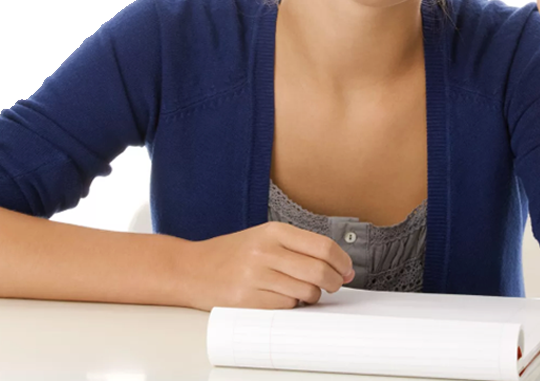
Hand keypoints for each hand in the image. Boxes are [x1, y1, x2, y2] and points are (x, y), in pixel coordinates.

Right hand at [185, 221, 355, 311]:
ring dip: (313, 296)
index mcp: (273, 231)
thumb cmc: (230, 254)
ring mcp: (256, 276)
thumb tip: (336, 264)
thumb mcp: (262, 237)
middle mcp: (266, 251)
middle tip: (335, 285)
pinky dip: (292, 306)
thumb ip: (296, 246)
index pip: (323, 246)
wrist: (192, 269)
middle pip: (319, 271)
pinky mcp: (248, 301)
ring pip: (306, 292)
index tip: (347, 270)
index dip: (342, 262)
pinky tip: (283, 299)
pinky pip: (286, 308)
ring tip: (303, 292)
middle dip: (334, 282)